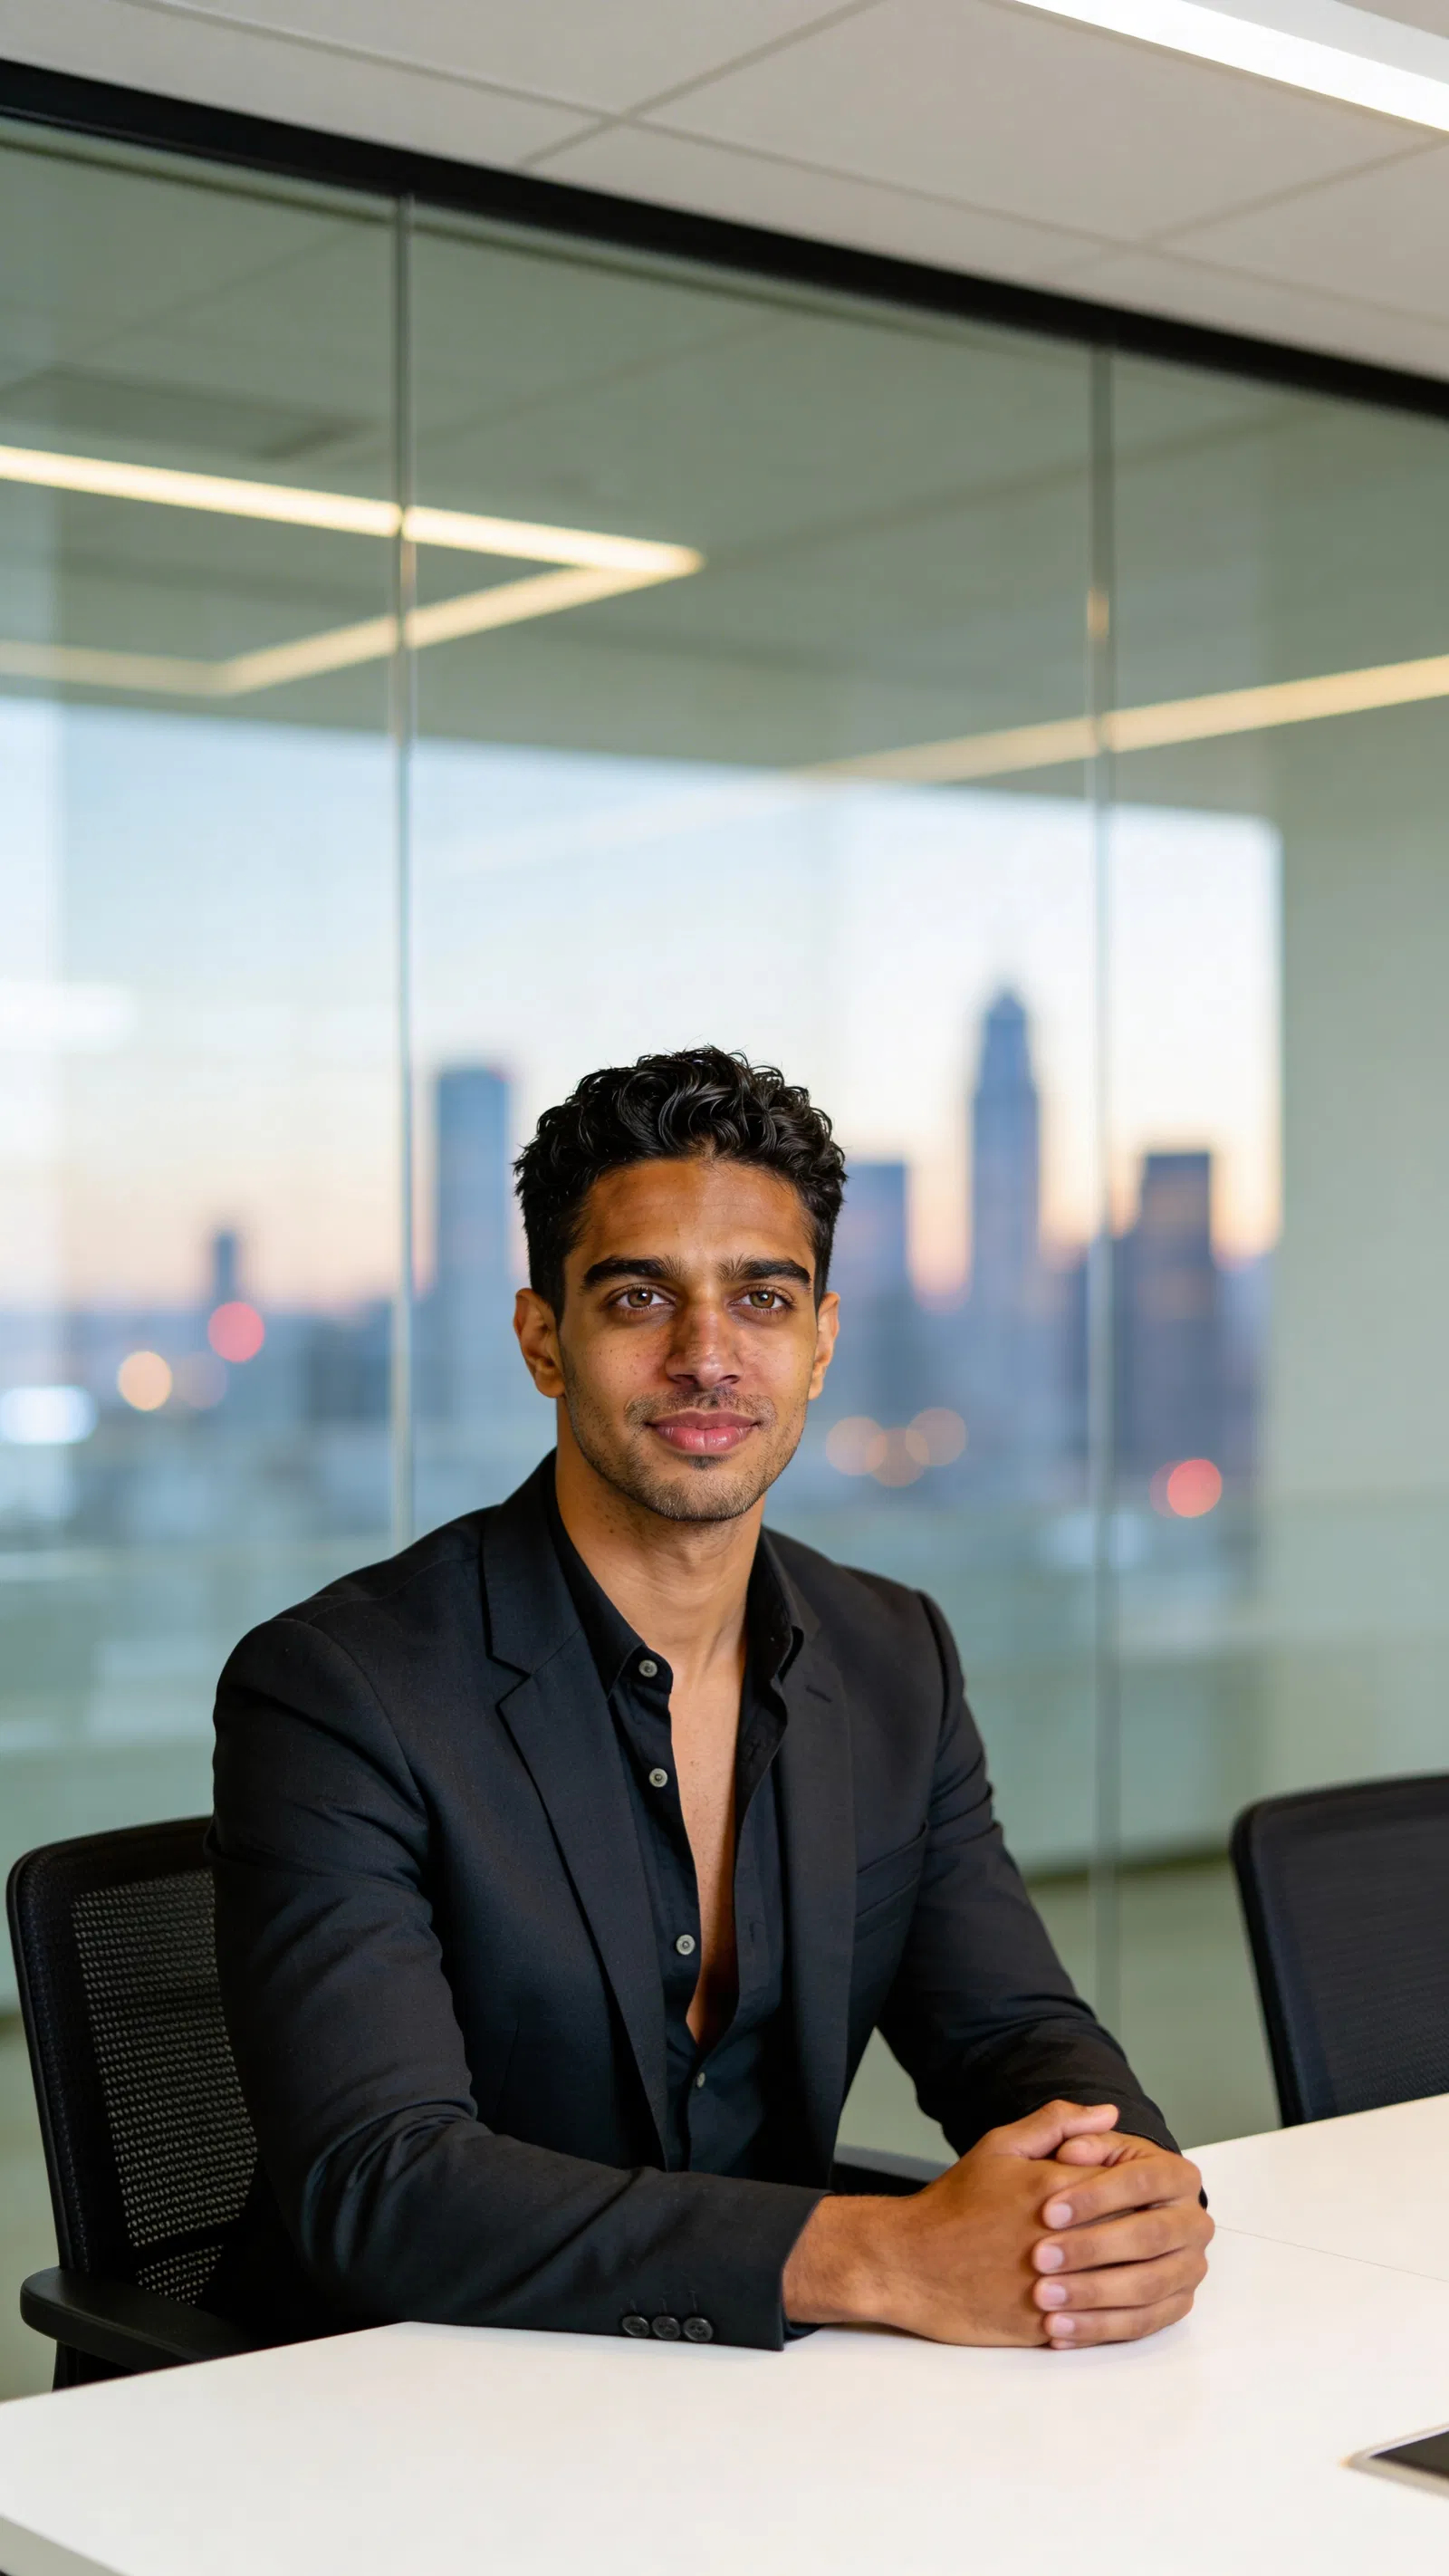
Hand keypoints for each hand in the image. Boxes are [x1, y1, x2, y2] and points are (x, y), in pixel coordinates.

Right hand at [786, 2098, 1129, 2344]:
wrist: (910, 2262)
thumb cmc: (955, 2204)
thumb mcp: (1000, 2146)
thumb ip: (1057, 2123)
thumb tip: (1108, 2113)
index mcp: (1055, 2189)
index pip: (1133, 2187)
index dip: (1151, 2190)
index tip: (1158, 2193)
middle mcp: (1061, 2239)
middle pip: (1138, 2236)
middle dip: (1157, 2234)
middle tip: (1169, 2234)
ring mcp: (1054, 2286)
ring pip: (1128, 2287)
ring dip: (1145, 2278)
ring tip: (1152, 2271)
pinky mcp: (1044, 2325)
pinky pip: (1101, 2326)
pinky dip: (1118, 2317)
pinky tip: (1125, 2306)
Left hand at [1029, 2131, 1212, 2349]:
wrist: (1084, 2224)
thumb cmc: (1068, 2182)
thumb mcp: (1062, 2147)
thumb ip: (1066, 2128)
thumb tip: (1089, 2128)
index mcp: (1175, 2174)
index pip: (1141, 2181)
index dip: (1095, 2196)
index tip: (1046, 2211)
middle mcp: (1192, 2221)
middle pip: (1150, 2237)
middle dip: (1091, 2248)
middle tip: (1039, 2257)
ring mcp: (1189, 2267)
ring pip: (1146, 2287)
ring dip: (1092, 2295)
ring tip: (1043, 2297)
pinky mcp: (1175, 2306)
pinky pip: (1141, 2324)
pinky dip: (1097, 2329)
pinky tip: (1057, 2329)